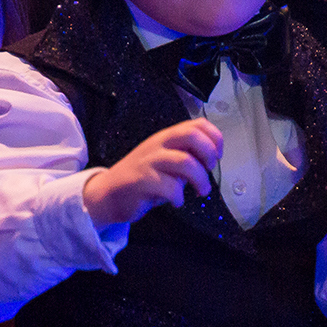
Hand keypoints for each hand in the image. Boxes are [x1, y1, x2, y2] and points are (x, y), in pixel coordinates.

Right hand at [82, 118, 222, 226]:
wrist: (109, 193)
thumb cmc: (143, 177)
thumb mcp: (166, 160)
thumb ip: (186, 156)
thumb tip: (211, 159)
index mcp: (167, 137)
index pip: (197, 124)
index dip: (215, 138)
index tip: (217, 156)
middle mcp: (159, 144)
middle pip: (192, 136)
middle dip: (209, 154)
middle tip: (209, 170)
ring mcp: (149, 161)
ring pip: (185, 162)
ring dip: (200, 180)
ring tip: (201, 191)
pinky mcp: (142, 181)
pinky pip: (170, 187)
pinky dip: (179, 197)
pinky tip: (177, 201)